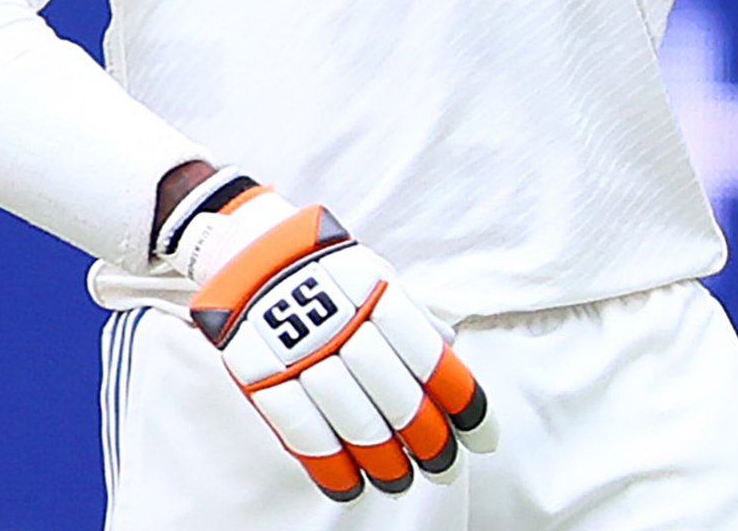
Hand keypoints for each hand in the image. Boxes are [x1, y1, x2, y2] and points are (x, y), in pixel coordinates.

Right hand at [158, 170, 495, 502]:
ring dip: (383, 459)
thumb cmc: (331, 271)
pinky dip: (329, 465)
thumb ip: (413, 314)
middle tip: (444, 465)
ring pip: (352, 418)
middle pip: (395, 394)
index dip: (461, 400)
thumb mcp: (378, 274)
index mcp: (376, 293)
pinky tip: (351, 485)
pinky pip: (300, 430)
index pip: (429, 357)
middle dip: (427, 439)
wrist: (255, 252)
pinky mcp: (262, 374)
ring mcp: (299, 351)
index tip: (482, 435)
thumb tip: (452, 351)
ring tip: (402, 479)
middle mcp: (341, 322)